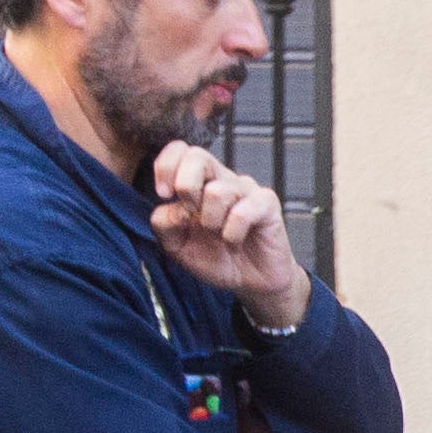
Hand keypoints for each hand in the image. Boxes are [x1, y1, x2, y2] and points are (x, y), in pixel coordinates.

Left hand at [150, 142, 309, 331]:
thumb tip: (168, 206)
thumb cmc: (216, 258)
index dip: (166, 166)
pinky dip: (232, 234)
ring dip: (211, 222)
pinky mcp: (267, 204)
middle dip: (186, 186)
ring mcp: (246, 190)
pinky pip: (243, 212)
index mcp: (199, 181)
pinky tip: (234, 243)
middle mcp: (222, 179)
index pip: (180, 150)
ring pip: (217, 191)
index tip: (164, 195)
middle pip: (197, 155)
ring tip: (218, 237)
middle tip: (192, 214)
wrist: (250, 282)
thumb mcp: (177, 246)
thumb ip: (164, 225)